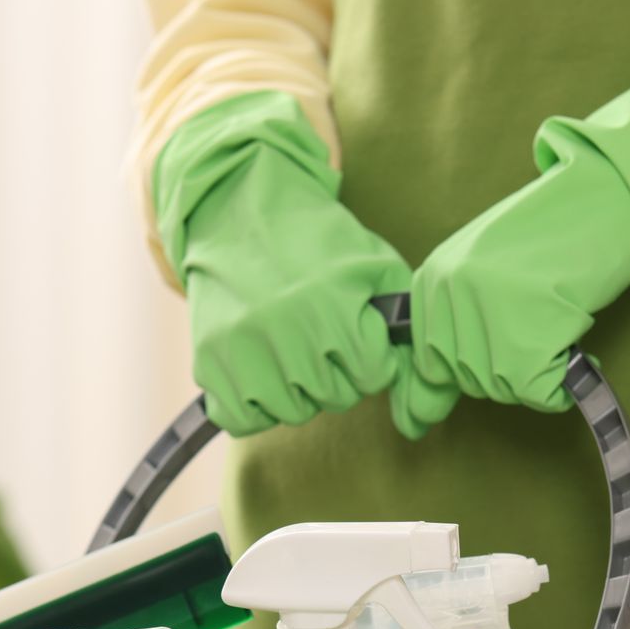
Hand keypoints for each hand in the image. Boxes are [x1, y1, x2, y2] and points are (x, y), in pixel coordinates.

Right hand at [159, 93, 411, 436]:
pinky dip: (254, 406)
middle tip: (322, 339)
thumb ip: (404, 323)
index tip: (357, 337)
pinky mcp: (209, 361)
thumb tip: (420, 394)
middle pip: (334, 397)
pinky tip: (261, 373)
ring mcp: (242, 348)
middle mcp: (286, 331)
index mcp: (332, 306)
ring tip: (292, 350)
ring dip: (298, 390)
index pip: (372, 376)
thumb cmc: (317, 242)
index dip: (371, 358)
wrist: (239, 209)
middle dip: (337, 374)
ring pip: (291, 411)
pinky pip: (241, 419)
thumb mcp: (374, 265)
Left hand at [408, 141, 629, 420]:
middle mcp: (449, 299)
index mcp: (430, 282)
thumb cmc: (549, 235)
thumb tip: (417, 415)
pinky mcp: (526, 338)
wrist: (605, 202)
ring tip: (557, 322)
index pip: (430, 363)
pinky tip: (576, 347)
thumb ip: (453, 322)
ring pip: (504, 388)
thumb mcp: (481, 269)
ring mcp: (485, 318)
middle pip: (470, 379)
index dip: (469, 367)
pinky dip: (563, 382)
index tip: (503, 351)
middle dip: (510, 364)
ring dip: (538, 369)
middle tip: (542, 321)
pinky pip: (539, 392)